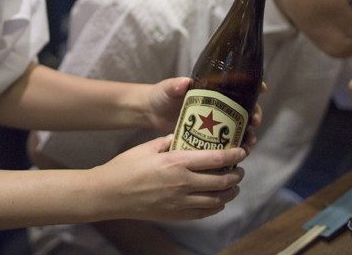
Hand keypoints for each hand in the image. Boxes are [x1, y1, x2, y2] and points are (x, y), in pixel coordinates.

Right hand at [91, 135, 246, 221]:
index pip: (216, 158)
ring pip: (217, 199)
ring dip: (230, 192)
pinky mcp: (176, 215)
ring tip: (232, 185)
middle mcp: (183, 183)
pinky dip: (216, 206)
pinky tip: (217, 200)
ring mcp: (180, 201)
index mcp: (177, 162)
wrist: (109, 194)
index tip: (242, 151)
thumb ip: (168, 141)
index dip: (234, 155)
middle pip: (222, 180)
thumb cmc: (125, 167)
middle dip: (236, 174)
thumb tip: (181, 135)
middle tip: (240, 169)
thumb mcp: (147, 147)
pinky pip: (204, 213)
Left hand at [146, 78, 265, 146]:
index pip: (237, 86)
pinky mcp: (207, 136)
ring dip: (247, 136)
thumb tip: (185, 82)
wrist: (150, 113)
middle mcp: (216, 105)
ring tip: (249, 145)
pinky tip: (237, 157)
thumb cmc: (160, 95)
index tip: (262, 89)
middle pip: (243, 110)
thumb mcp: (168, 88)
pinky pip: (224, 143)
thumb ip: (175, 85)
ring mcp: (213, 121)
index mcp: (211, 90)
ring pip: (238, 128)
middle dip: (253, 116)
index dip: (252, 87)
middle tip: (254, 124)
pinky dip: (233, 149)